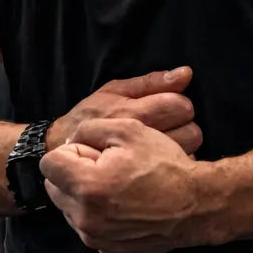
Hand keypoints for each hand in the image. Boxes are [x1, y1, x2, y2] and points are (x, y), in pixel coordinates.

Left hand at [40, 116, 205, 252]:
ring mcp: (95, 237)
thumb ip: (88, 129)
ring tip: (118, 186)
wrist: (197, 205)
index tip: (97, 151)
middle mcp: (85, 218)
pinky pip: (87, 226)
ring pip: (69, 208)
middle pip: (55, 187)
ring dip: (84, 194)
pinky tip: (124, 204)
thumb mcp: (129, 130)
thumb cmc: (165, 166)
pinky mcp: (107, 248)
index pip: (49, 164)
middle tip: (107, 167)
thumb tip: (70, 141)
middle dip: (74, 173)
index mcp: (87, 187)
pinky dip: (97, 214)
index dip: (72, 150)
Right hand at [46, 68, 201, 156]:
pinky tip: (158, 159)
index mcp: (136, 113)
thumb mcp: (113, 91)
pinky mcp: (144, 179)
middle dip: (183, 126)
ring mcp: (145, 163)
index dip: (179, 105)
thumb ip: (151, 82)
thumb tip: (186, 73)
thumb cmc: (89, 117)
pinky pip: (176, 170)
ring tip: (163, 142)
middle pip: (191, 132)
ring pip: (187, 152)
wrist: (61, 151)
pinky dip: (173, 163)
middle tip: (168, 125)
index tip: (169, 107)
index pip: (181, 106)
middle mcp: (143, 139)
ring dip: (182, 145)